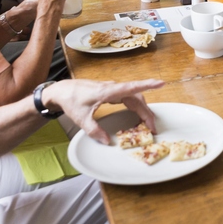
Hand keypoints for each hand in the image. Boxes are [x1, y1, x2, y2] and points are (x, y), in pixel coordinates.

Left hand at [45, 79, 164, 143]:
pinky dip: (136, 107)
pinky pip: (128, 98)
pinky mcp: (111, 92)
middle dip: (147, 112)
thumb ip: (94, 131)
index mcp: (107, 92)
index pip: (130, 88)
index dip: (146, 85)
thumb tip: (108, 141)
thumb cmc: (71, 101)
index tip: (160, 83)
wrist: (62, 91)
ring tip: (147, 125)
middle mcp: (112, 88)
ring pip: (134, 97)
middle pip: (136, 97)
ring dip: (142, 110)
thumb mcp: (81, 119)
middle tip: (152, 128)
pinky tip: (138, 116)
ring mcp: (112, 89)